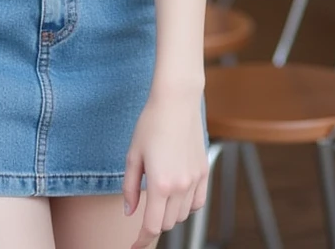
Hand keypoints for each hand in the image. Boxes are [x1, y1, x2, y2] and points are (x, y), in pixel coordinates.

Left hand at [123, 91, 208, 247]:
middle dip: (155, 222)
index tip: (134, 246)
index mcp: (160, 184)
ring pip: (183, 215)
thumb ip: (130, 187)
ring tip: (159, 197)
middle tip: (145, 211)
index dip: (142, 240)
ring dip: (170, 214)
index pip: (153, 226)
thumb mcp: (133, 154)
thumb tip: (129, 212)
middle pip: (168, 223)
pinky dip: (187, 206)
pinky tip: (177, 195)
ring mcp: (195, 180)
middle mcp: (180, 186)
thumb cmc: (151, 123)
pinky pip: (198, 202)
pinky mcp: (204, 171)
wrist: (177, 101)